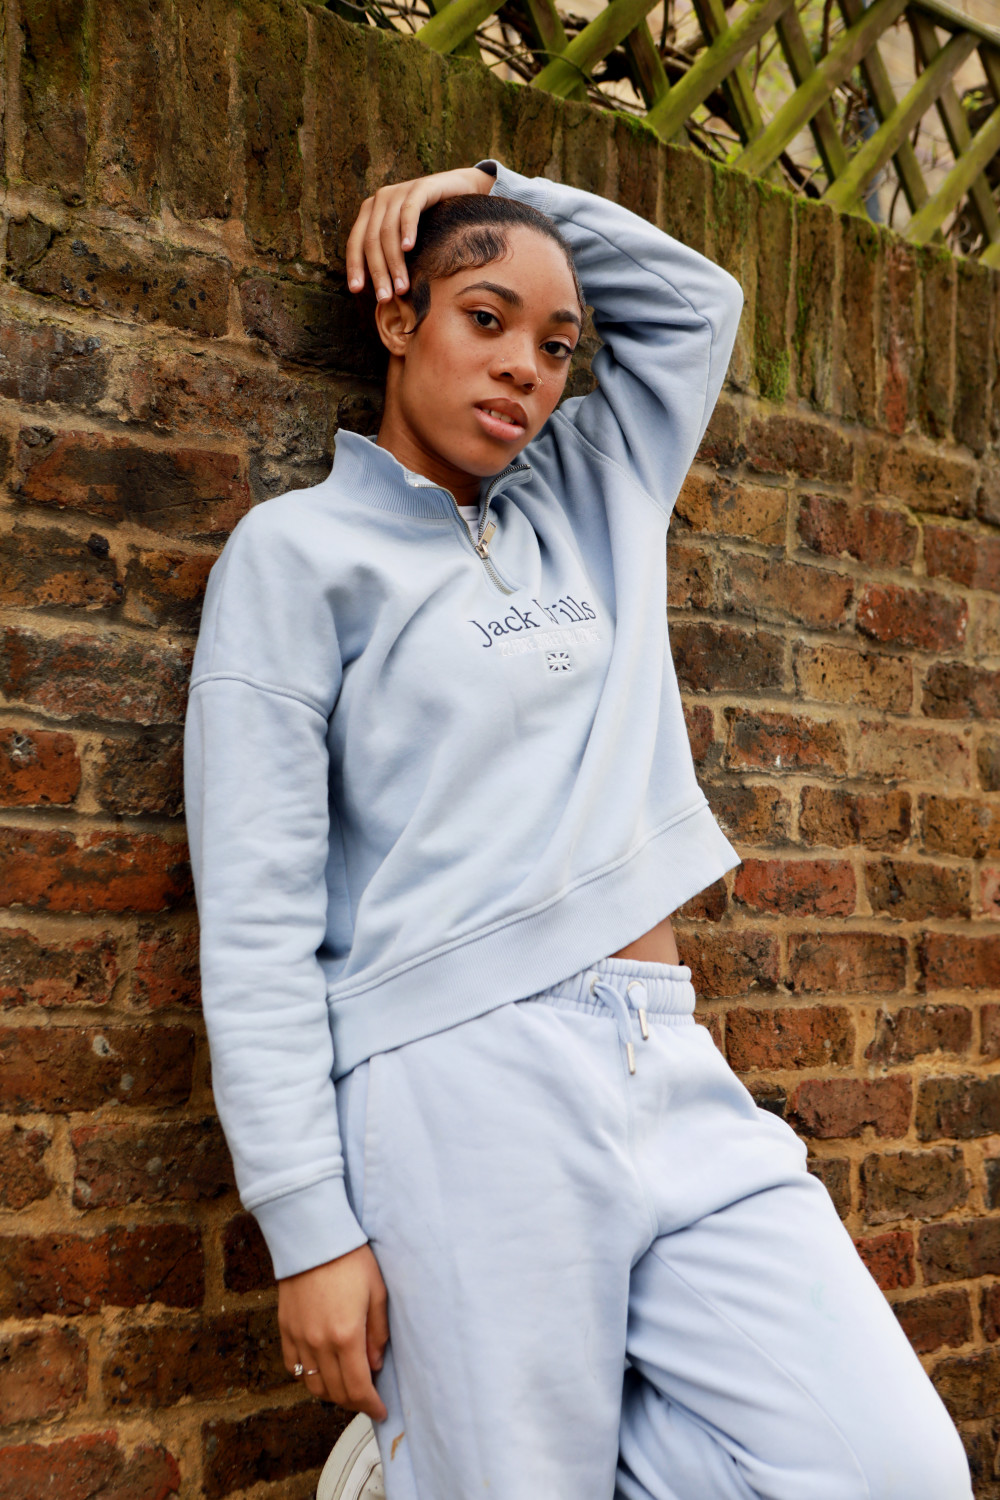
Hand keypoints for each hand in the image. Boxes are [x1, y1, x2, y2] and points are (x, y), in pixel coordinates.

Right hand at [278, 1243, 389, 1420]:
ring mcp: (299, 1337)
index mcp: (346, 1335)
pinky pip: (293, 1367)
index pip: (358, 1387)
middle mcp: (319, 1343)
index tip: (380, 1411)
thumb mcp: (377, 1292)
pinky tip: (321, 1371)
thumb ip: (377, 1333)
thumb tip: (374, 1364)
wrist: (313, 1237)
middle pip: (336, 1392)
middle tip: (368, 1400)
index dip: (371, 1405)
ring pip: (313, 1385)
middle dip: (355, 1402)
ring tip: (347, 1387)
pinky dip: (308, 1377)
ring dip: (332, 1393)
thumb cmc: (350, 1259)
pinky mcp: (285, 1329)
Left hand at [346, 166, 494, 303]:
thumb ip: (390, 256)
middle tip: (385, 298)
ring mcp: (399, 192)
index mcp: (370, 212)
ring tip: (402, 288)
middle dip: (378, 273)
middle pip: (371, 241)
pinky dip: (407, 230)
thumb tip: (379, 292)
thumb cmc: (433, 223)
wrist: (462, 191)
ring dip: (394, 263)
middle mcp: (380, 200)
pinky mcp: (420, 187)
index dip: (355, 267)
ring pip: (388, 232)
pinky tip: (409, 249)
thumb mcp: (406, 240)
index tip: (357, 291)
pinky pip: (409, 211)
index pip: (356, 242)